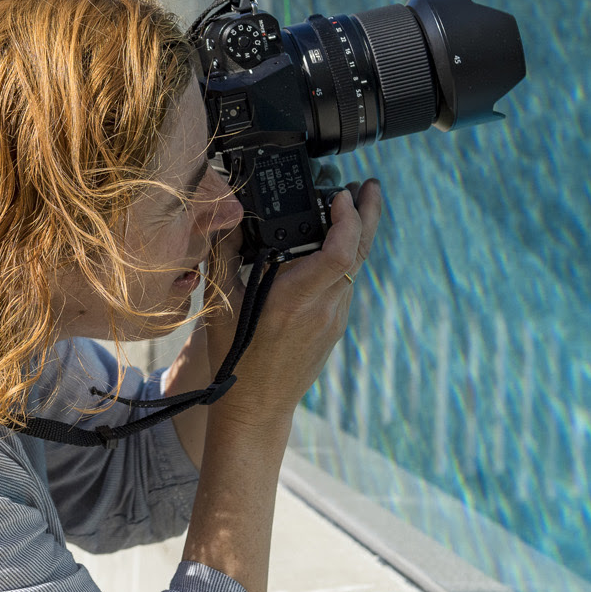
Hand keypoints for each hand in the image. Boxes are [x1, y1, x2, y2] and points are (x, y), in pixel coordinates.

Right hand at [212, 179, 383, 426]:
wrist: (256, 407)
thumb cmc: (235, 358)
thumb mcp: (221, 304)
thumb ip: (223, 255)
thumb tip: (225, 215)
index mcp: (295, 300)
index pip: (340, 254)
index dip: (347, 219)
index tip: (339, 195)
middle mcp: (323, 308)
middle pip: (360, 253)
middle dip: (369, 213)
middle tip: (368, 184)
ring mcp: (333, 318)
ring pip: (356, 267)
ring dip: (357, 233)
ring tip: (351, 204)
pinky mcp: (335, 326)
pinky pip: (346, 283)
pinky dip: (345, 256)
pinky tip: (333, 244)